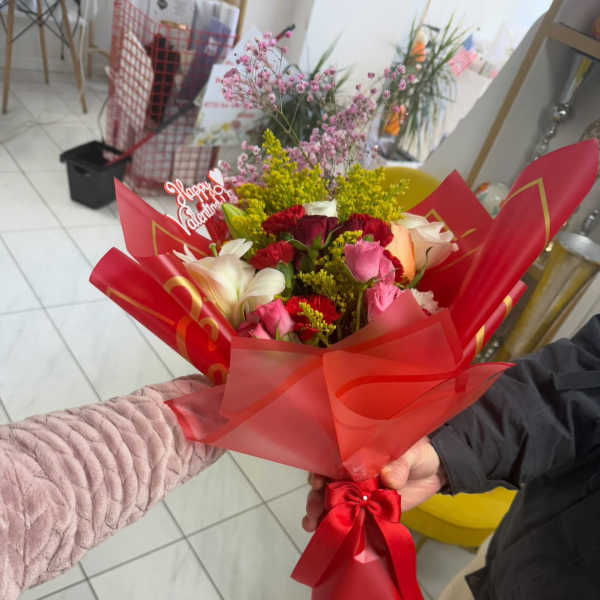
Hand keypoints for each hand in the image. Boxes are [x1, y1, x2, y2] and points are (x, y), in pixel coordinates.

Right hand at [302, 437, 445, 530]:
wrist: (435, 472)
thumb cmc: (418, 453)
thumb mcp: (410, 452)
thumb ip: (400, 463)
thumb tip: (389, 478)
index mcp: (356, 452)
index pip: (330, 459)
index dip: (320, 469)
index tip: (316, 481)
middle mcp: (351, 472)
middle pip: (326, 484)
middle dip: (316, 497)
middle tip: (314, 510)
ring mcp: (358, 493)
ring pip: (333, 503)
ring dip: (320, 514)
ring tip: (313, 525)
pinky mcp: (368, 511)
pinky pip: (350, 519)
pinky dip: (338, 528)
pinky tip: (325, 535)